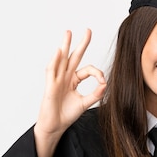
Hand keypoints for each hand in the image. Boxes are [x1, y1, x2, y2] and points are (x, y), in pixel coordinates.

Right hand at [34, 29, 105, 156]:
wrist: (55, 126)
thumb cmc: (66, 115)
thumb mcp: (85, 104)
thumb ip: (95, 94)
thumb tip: (105, 84)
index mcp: (73, 80)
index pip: (87, 70)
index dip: (97, 74)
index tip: (103, 82)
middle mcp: (65, 77)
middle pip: (74, 57)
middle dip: (81, 44)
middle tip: (88, 30)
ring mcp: (57, 80)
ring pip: (61, 59)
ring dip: (65, 46)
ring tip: (68, 33)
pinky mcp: (50, 86)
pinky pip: (51, 71)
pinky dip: (55, 61)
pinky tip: (59, 51)